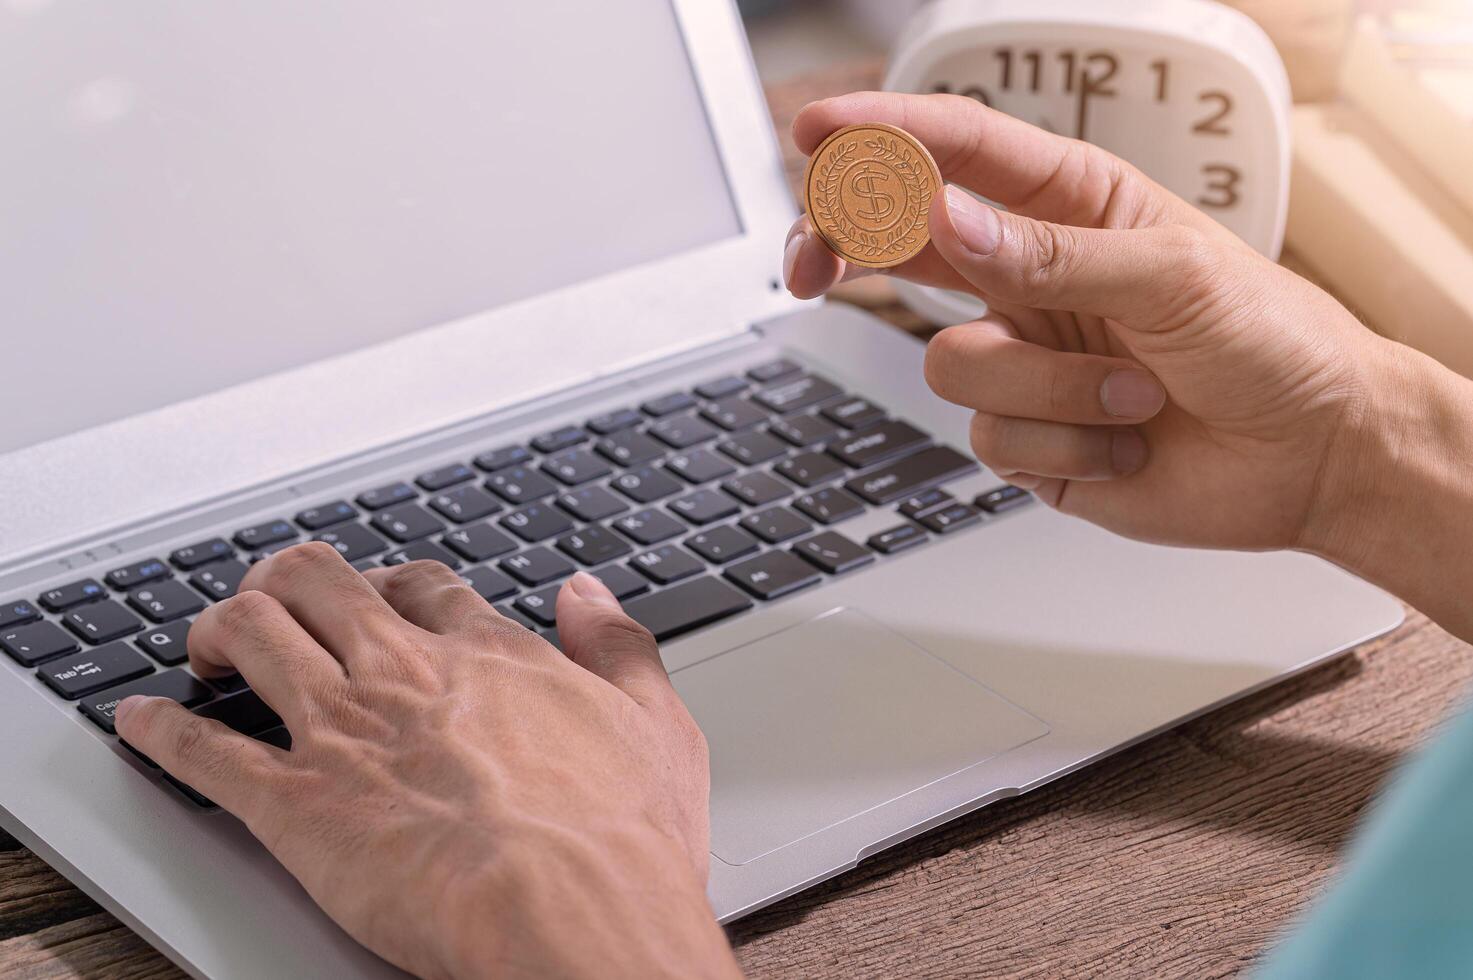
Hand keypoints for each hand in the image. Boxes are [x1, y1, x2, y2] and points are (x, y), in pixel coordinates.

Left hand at [115, 545, 740, 979]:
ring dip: (217, 629)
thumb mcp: (658, 725)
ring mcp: (344, 731)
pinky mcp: (295, 804)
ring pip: (251, 635)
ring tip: (205, 644)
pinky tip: (140, 722)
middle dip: (286, 580)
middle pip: (319, 583)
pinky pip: (202, 751)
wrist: (569, 915)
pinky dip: (160, 731)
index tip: (375, 597)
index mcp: (489, 657)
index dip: (390, 584)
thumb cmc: (620, 842)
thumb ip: (619, 647)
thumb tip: (588, 593)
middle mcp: (405, 674)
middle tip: (272, 599)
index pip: (421, 587)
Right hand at [784, 92, 1397, 553]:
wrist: (1311, 456)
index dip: (880, 137)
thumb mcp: (1172, 275)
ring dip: (1049, 389)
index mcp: (1071, 206)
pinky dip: (1065, 446)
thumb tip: (946, 220)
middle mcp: (1032, 276)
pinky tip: (1128, 441)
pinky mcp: (1026, 436)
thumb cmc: (1273, 341)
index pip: (958, 154)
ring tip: (1137, 395)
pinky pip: (988, 438)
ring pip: (952, 364)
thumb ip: (1051, 253)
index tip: (816, 136)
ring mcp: (1026, 359)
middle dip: (850, 247)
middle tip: (815, 260)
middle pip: (901, 246)